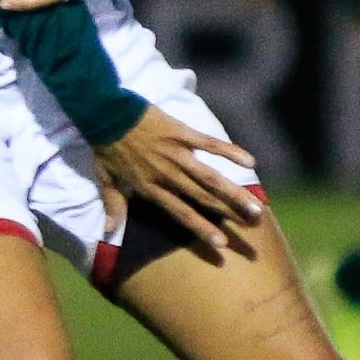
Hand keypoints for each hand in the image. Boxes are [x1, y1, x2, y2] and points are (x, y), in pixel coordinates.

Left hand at [92, 106, 260, 251]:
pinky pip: (209, 144)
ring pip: (210, 177)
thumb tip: (108, 233)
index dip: (202, 229)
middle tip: (252, 227)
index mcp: (151, 188)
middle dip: (228, 214)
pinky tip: (250, 162)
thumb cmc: (105, 148)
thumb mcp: (106, 180)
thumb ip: (113, 206)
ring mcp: (177, 154)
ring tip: (255, 206)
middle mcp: (168, 175)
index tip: (221, 246)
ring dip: (234, 192)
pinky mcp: (182, 133)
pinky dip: (230, 152)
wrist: (104, 113)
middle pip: (203, 198)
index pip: (181, 214)